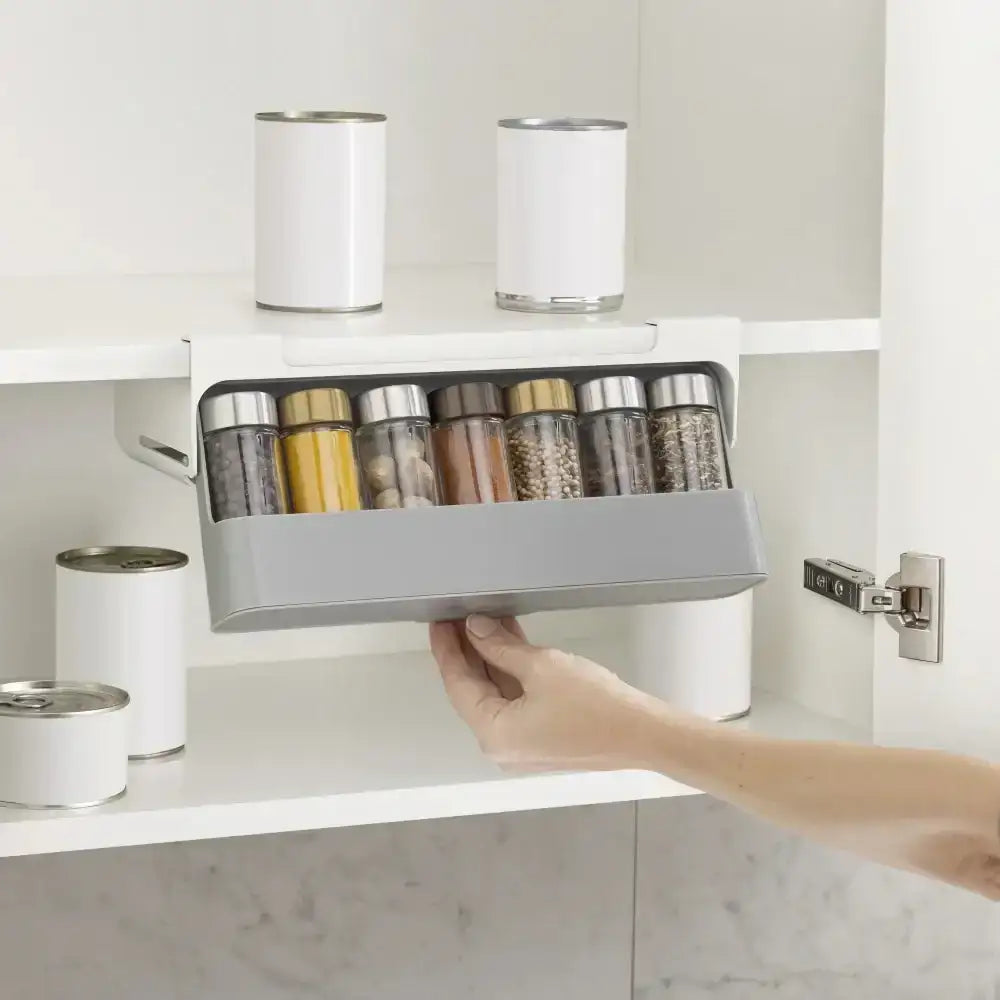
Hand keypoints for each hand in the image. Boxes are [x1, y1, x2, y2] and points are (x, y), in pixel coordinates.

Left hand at [429, 615, 664, 772]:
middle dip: (468, 651)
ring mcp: (523, 744)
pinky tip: (511, 639)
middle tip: (458, 616)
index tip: (439, 621)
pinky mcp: (543, 736)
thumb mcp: (541, 666)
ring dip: (492, 657)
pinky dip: (512, 672)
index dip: (447, 649)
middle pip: (475, 690)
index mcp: (492, 733)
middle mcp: (501, 745)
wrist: (644, 734)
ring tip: (483, 619)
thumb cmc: (592, 703)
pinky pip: (517, 700)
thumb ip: (500, 647)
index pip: (457, 684)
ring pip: (497, 693)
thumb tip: (474, 628)